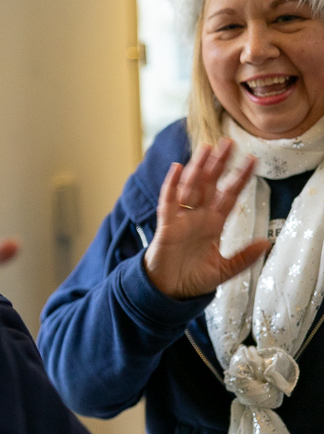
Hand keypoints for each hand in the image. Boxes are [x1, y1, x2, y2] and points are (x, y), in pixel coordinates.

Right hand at [143, 138, 268, 299]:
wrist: (169, 292)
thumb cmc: (193, 279)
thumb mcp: (224, 270)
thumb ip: (244, 257)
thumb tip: (266, 242)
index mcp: (213, 225)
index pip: (229, 195)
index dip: (240, 178)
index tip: (252, 160)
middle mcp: (198, 217)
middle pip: (210, 184)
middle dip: (219, 164)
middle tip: (229, 142)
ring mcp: (181, 219)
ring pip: (191, 187)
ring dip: (199, 168)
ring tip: (207, 148)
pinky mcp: (166, 226)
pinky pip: (169, 202)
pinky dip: (172, 185)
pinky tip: (178, 169)